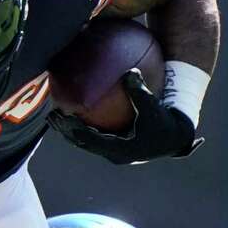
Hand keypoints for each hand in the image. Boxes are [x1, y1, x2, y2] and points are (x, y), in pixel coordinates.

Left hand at [47, 68, 203, 164]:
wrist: (176, 138)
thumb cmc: (165, 122)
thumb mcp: (153, 106)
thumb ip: (139, 90)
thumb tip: (129, 71)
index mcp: (120, 149)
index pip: (89, 140)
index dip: (73, 129)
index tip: (62, 115)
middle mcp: (114, 155)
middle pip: (82, 143)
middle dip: (65, 130)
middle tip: (52, 115)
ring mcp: (113, 153)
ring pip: (85, 143)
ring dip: (69, 131)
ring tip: (55, 115)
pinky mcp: (115, 148)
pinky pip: (93, 138)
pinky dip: (82, 127)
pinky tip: (74, 112)